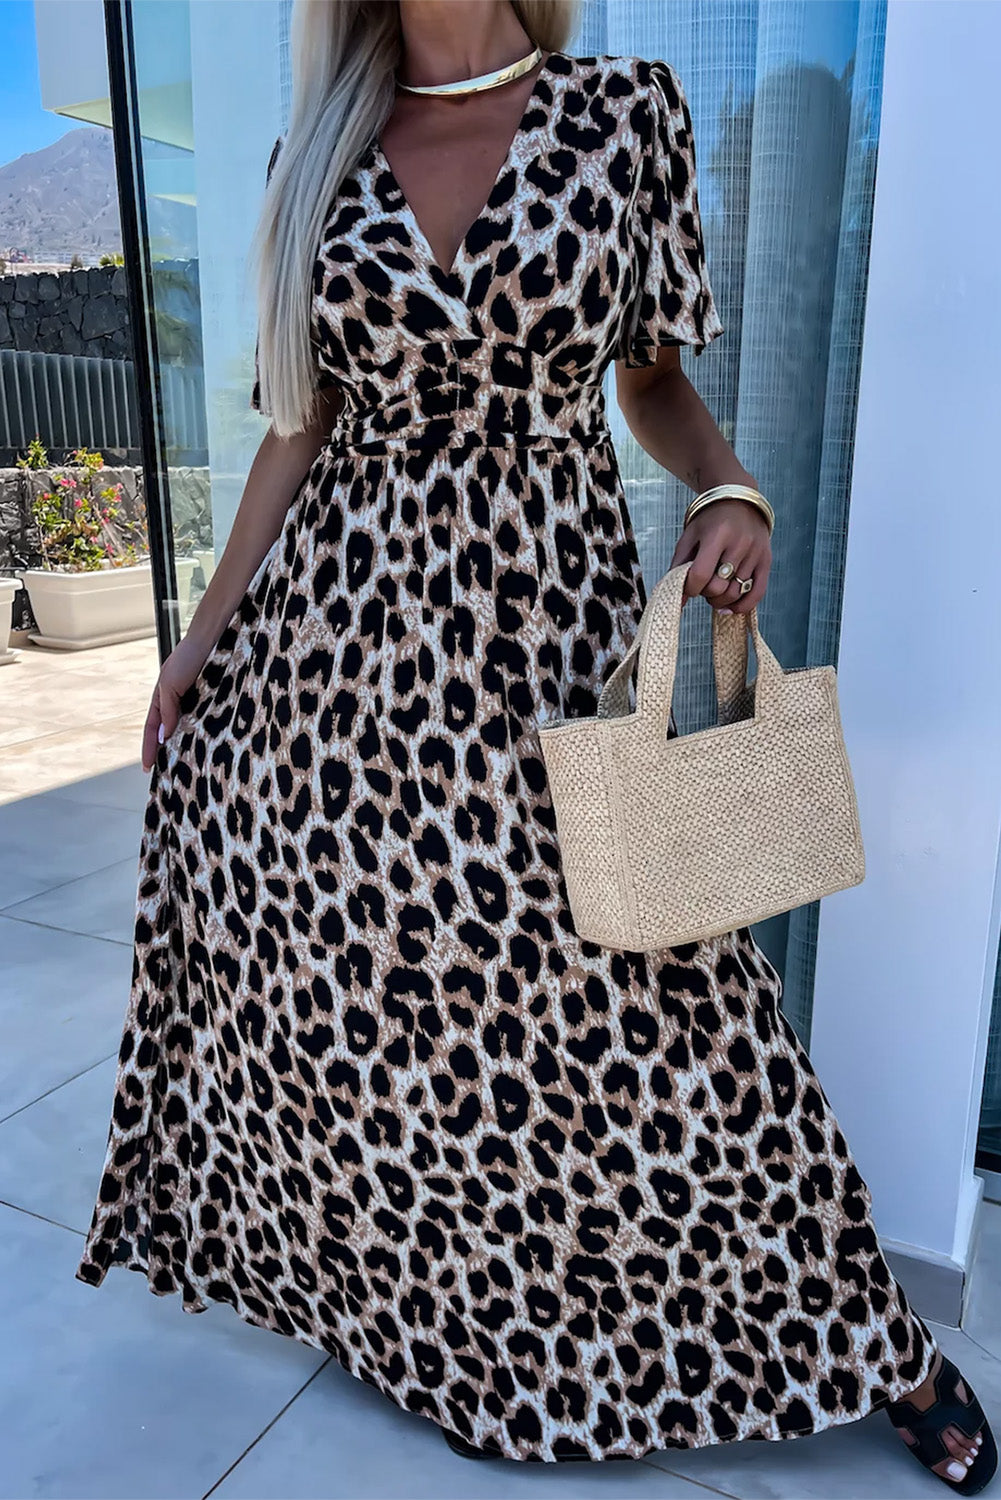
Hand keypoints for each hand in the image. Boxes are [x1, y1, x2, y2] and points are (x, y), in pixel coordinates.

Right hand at [141, 634, 212, 772]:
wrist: (214, 637)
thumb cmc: (189, 656)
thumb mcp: (171, 684)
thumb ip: (167, 710)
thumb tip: (164, 736)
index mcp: (163, 698)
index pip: (152, 728)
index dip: (149, 748)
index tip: (147, 768)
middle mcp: (178, 701)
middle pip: (169, 732)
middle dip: (166, 751)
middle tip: (167, 773)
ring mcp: (196, 701)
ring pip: (188, 729)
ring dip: (187, 745)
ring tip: (187, 766)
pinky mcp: (214, 700)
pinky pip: (207, 722)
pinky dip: (205, 735)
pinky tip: (208, 746)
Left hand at [669, 498, 771, 613]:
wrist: (739, 500)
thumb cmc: (709, 521)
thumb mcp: (689, 537)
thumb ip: (678, 567)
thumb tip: (676, 600)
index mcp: (716, 535)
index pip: (700, 574)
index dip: (690, 588)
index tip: (688, 588)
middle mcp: (739, 544)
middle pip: (718, 587)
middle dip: (705, 594)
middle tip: (702, 587)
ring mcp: (755, 553)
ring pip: (735, 593)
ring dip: (720, 601)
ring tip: (714, 592)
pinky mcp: (766, 561)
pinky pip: (757, 592)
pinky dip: (742, 606)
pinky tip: (731, 607)